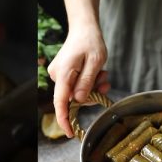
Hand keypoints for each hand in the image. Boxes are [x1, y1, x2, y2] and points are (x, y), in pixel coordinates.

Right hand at [50, 0, 109, 138]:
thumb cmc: (90, 42)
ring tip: (103, 74)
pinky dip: (89, 83)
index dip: (65, 120)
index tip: (70, 133)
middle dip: (91, 95)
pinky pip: (77, 86)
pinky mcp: (64, 75)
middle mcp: (57, 76)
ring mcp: (59, 75)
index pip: (61, 103)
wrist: (84, 27)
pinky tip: (97, 73)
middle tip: (104, 82)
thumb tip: (79, 100)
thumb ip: (86, 83)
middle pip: (73, 99)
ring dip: (92, 88)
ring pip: (77, 93)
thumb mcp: (95, 63)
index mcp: (63, 74)